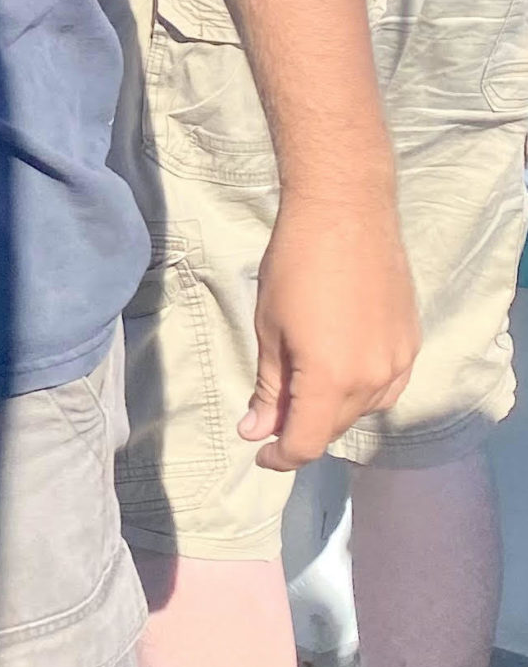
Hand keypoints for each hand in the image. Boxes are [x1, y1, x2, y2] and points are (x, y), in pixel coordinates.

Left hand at [241, 194, 419, 469]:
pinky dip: (359, 391)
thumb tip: (256, 430)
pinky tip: (337, 373)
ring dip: (331, 410)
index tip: (260, 451)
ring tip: (301, 388)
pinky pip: (386, 386)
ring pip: (362, 410)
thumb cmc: (295, 264)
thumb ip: (268, 386)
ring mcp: (398, 361)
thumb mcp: (270, 328)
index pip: (307, 442)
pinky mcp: (410, 342)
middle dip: (301, 429)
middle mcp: (373, 379)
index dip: (280, 455)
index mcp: (332, 378)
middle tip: (269, 413)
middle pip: (334, 428)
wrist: (346, 211)